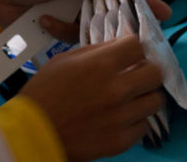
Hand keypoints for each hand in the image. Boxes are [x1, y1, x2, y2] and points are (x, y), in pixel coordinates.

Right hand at [19, 35, 164, 161]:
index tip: (131, 52)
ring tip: (131, 97)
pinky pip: (144, 126)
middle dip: (147, 70)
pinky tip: (122, 117)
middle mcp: (116, 90)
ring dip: (144, 96)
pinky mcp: (120, 141)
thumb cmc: (43, 93)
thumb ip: (96, 52)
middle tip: (137, 73)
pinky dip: (136, 120)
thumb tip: (120, 46)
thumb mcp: (64, 60)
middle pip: (156, 72)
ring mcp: (120, 117)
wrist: (31, 133)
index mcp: (99, 65)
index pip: (138, 45)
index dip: (135, 47)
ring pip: (155, 100)